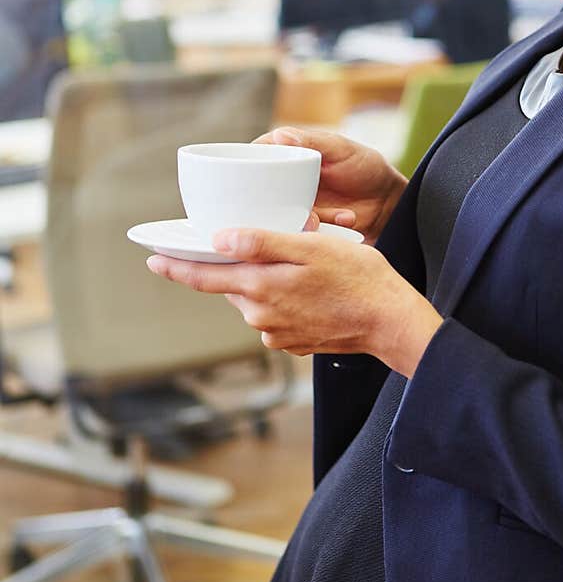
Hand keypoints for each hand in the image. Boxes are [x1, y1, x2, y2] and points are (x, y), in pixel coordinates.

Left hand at [145, 227, 441, 377]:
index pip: (204, 277)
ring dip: (268, 279)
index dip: (176, 265)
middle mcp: (261, 316)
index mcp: (260, 288)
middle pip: (232, 284)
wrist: (390, 321)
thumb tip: (220, 239)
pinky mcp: (294, 342)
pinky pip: (277, 313)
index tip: (153, 258)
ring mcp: (277, 333)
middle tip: (277, 243)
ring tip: (306, 265)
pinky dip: (286, 297)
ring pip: (256, 297)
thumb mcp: (311, 247)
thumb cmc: (357, 277)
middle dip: (242, 263)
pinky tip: (313, 289)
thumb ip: (263, 243)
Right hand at [252, 126, 406, 245]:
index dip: (243, 169)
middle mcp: (284, 180)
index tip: (249, 182)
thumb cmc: (365, 166)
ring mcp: (293, 203)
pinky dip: (320, 227)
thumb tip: (279, 136)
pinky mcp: (305, 224)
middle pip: (257, 192)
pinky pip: (298, 229)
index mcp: (287, 154)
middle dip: (272, 204)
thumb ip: (312, 143)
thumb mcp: (341, 150)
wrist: (387, 201)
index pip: (253, 157)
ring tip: (320, 219)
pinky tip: (346, 217)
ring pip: (276, 215)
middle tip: (303, 209)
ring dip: (299, 218)